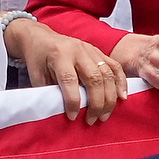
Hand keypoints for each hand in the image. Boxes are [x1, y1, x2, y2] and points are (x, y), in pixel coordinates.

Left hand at [7, 17, 127, 122]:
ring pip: (107, 74)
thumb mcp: (37, 76)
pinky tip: (122, 97)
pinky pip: (115, 67)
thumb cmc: (38, 59)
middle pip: (94, 78)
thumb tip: (62, 113)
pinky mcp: (99, 51)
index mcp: (59, 55)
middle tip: (92, 120)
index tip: (73, 117)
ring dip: (109, 98)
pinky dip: (121, 82)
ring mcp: (91, 49)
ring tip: (105, 116)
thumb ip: (49, 92)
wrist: (41, 38)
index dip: (73, 101)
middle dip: (96, 103)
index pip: (70, 80)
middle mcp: (78, 50)